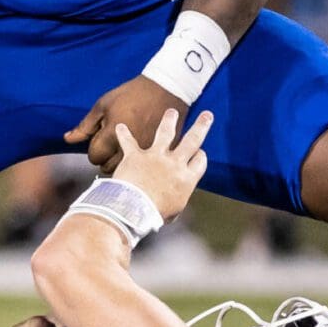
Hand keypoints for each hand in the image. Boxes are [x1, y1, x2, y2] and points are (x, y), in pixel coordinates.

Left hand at [65, 76, 189, 169]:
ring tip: (124, 146)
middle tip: (112, 143)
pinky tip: (140, 150)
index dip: (95, 148)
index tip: (101, 138)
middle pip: (107, 168)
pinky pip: (143, 167)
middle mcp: (128, 148)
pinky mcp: (159, 153)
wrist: (165, 89)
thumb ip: (84, 126)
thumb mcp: (103, 105)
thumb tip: (67, 139)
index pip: (94, 157)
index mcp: (112, 135)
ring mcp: (145, 153)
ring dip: (120, 162)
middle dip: (106, 157)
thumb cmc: (131, 94)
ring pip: (124, 170)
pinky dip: (139, 162)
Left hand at [108, 108, 213, 223]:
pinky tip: (120, 126)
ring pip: (165, 132)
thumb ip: (176, 201)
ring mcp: (155, 157)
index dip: (200, 155)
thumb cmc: (153, 215)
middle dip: (201, 126)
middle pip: (192, 140)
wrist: (133, 208)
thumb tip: (174, 203)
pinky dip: (123, 134)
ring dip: (169, 120)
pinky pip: (129, 141)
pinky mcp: (135, 155)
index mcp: (187, 178)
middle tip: (207, 115)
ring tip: (172, 112)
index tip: (200, 152)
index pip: (200, 161)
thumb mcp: (173, 212)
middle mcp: (174, 163)